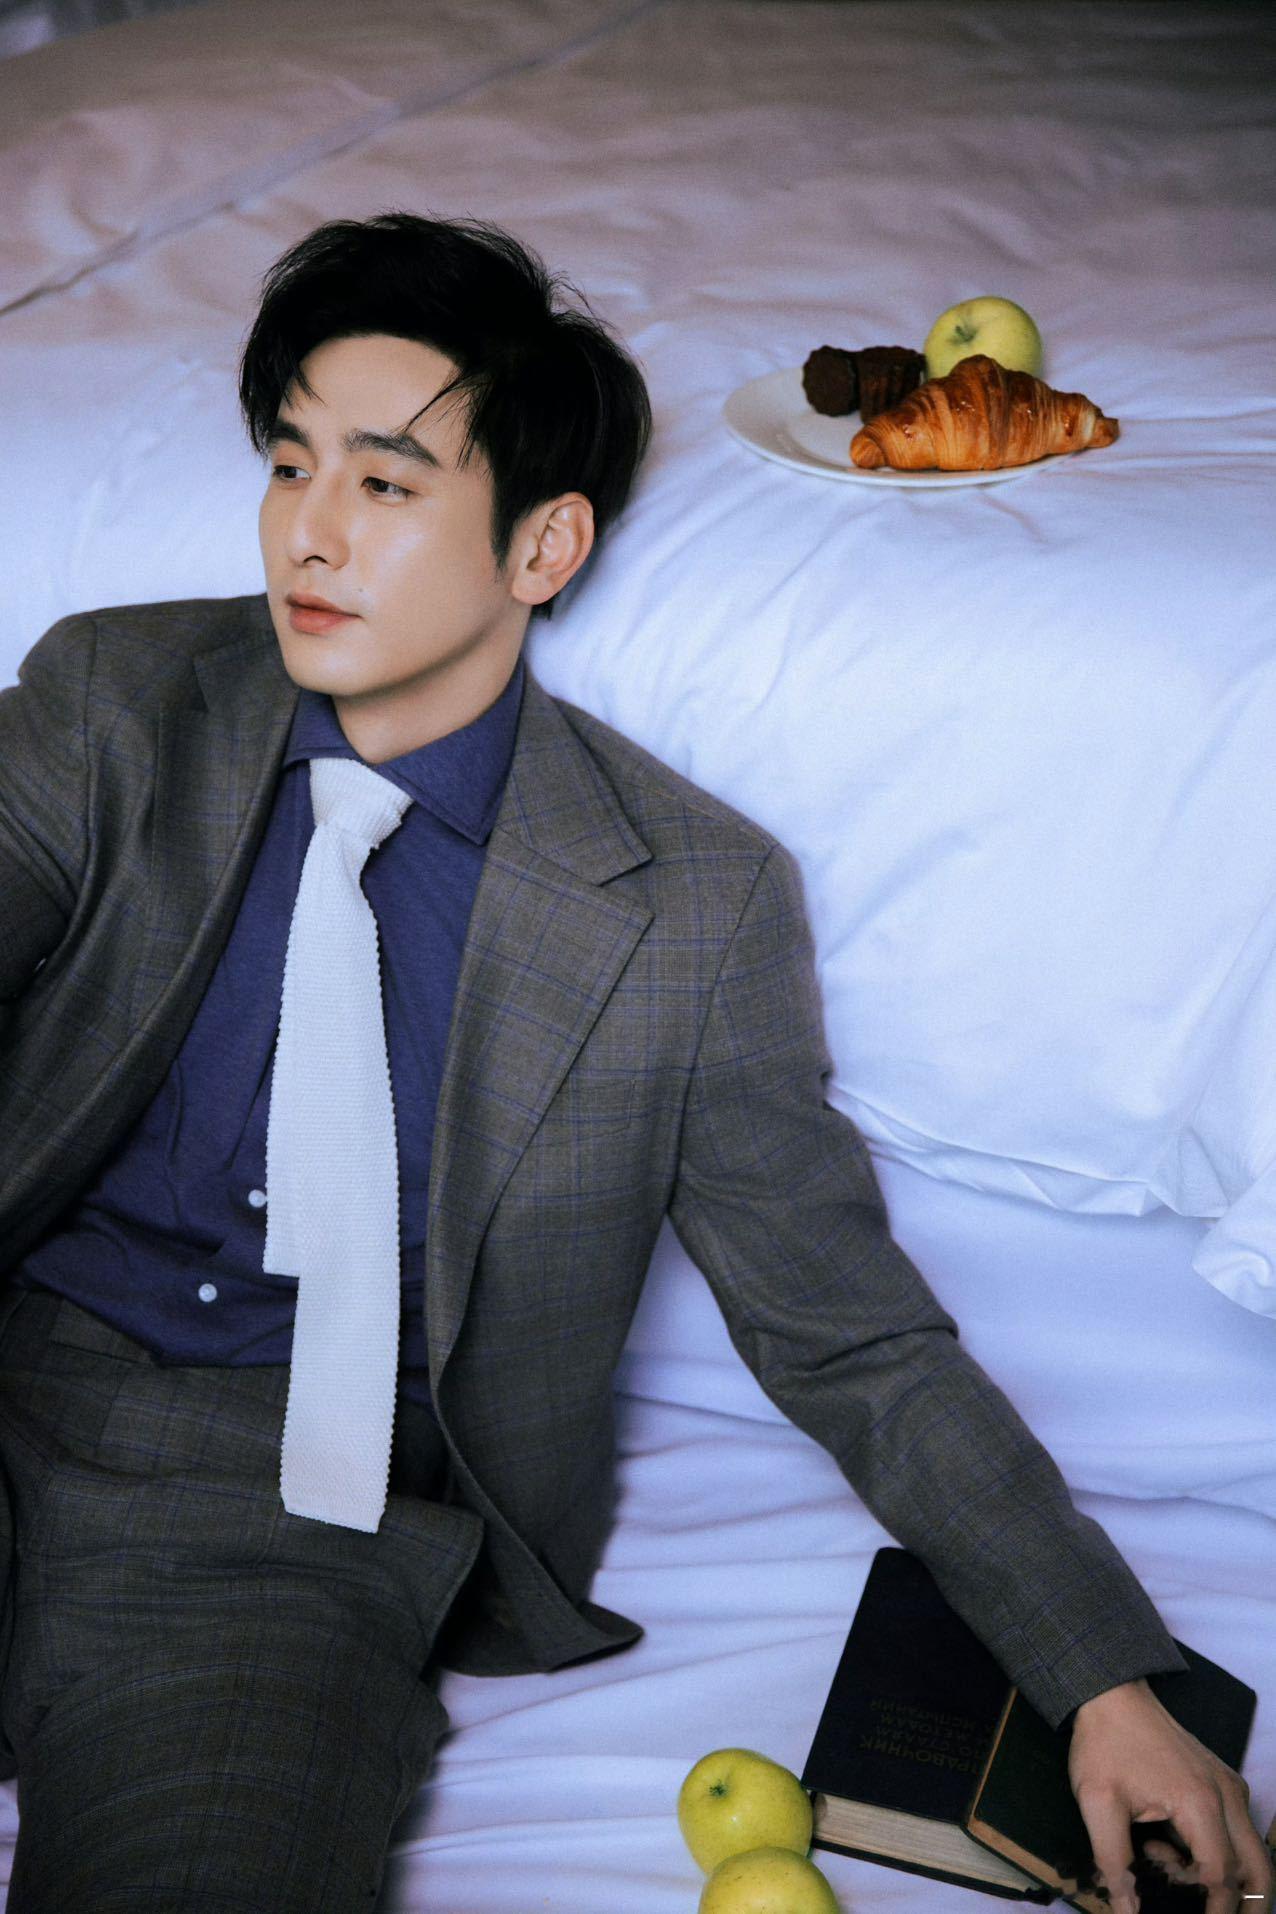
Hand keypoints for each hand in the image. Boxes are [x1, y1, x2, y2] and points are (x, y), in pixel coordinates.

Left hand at [1068, 1678, 1272, 1913]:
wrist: (1112, 1693)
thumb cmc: (1105, 1745)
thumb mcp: (1097, 1804)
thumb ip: (1115, 1864)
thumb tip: (1127, 1911)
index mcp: (1200, 1804)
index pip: (1222, 1877)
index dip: (1206, 1907)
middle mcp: (1228, 1797)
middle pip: (1258, 1872)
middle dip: (1242, 1907)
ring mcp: (1230, 1787)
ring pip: (1253, 1854)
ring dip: (1228, 1879)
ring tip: (1174, 1875)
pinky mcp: (1224, 1782)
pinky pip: (1239, 1833)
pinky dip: (1220, 1855)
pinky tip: (1171, 1848)